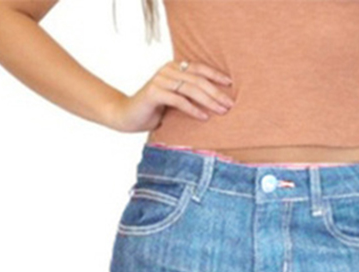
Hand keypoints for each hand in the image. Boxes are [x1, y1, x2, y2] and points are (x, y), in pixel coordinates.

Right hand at [110, 59, 233, 132]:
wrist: (128, 115)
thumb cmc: (154, 110)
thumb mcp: (174, 99)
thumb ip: (188, 95)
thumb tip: (215, 102)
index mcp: (174, 67)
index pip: (199, 68)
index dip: (215, 75)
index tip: (230, 84)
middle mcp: (168, 70)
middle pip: (198, 79)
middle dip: (216, 92)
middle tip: (230, 104)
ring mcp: (160, 80)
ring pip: (190, 89)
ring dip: (209, 101)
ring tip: (221, 111)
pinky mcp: (154, 92)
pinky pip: (178, 100)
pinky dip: (193, 109)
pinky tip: (204, 117)